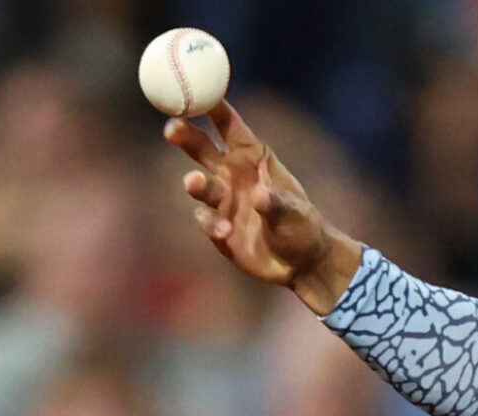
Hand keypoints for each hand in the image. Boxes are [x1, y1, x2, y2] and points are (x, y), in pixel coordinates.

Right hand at [164, 101, 358, 313]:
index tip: (198, 89)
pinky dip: (211, 223)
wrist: (301, 264)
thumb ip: (276, 204)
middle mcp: (233, 175)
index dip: (214, 108)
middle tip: (172, 128)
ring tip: (195, 183)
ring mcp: (223, 200)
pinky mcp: (217, 225)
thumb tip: (259, 195)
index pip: (230, 127)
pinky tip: (224, 231)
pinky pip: (206, 219)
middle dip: (185, 135)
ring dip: (195, 183)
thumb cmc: (304, 228)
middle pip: (202, 148)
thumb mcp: (296, 215)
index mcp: (254, 159)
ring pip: (199, 185)